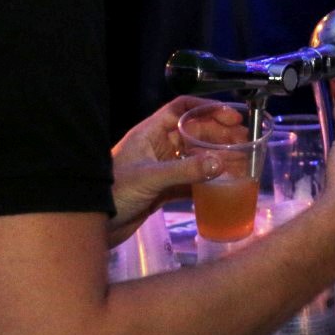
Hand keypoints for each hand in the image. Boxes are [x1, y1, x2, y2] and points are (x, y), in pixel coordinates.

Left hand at [108, 96, 235, 245]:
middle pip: (194, 132)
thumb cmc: (112, 192)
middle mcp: (158, 146)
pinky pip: (191, 179)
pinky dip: (207, 180)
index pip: (182, 108)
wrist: (90, 227)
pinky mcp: (163, 190)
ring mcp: (161, 168)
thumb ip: (185, 170)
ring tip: (240, 160)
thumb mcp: (149, 178)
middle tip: (244, 140)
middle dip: (219, 134)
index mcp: (150, 133)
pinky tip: (223, 183)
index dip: (207, 108)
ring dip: (217, 156)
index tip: (232, 116)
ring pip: (195, 156)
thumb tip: (221, 162)